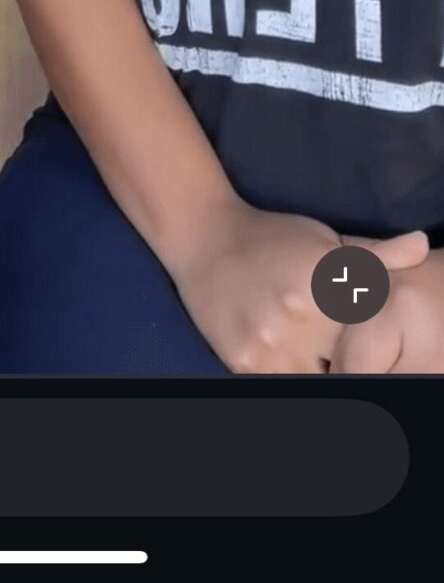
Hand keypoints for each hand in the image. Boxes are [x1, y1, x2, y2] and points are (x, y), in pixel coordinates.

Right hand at [170, 196, 428, 373]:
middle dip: (347, 366)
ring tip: (311, 357)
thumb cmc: (275, 239)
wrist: (204, 238)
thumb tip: (423, 246)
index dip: (373, 352)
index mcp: (328, 283)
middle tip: (336, 356)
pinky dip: (289, 378)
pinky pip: (282, 387)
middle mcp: (301, 315)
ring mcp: (269, 343)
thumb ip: (376, 257)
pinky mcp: (244, 363)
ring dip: (318, 375)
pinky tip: (286, 359)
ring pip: (315, 383)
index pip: (371, 338)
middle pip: (346, 367)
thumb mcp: (326, 241)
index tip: (369, 353)